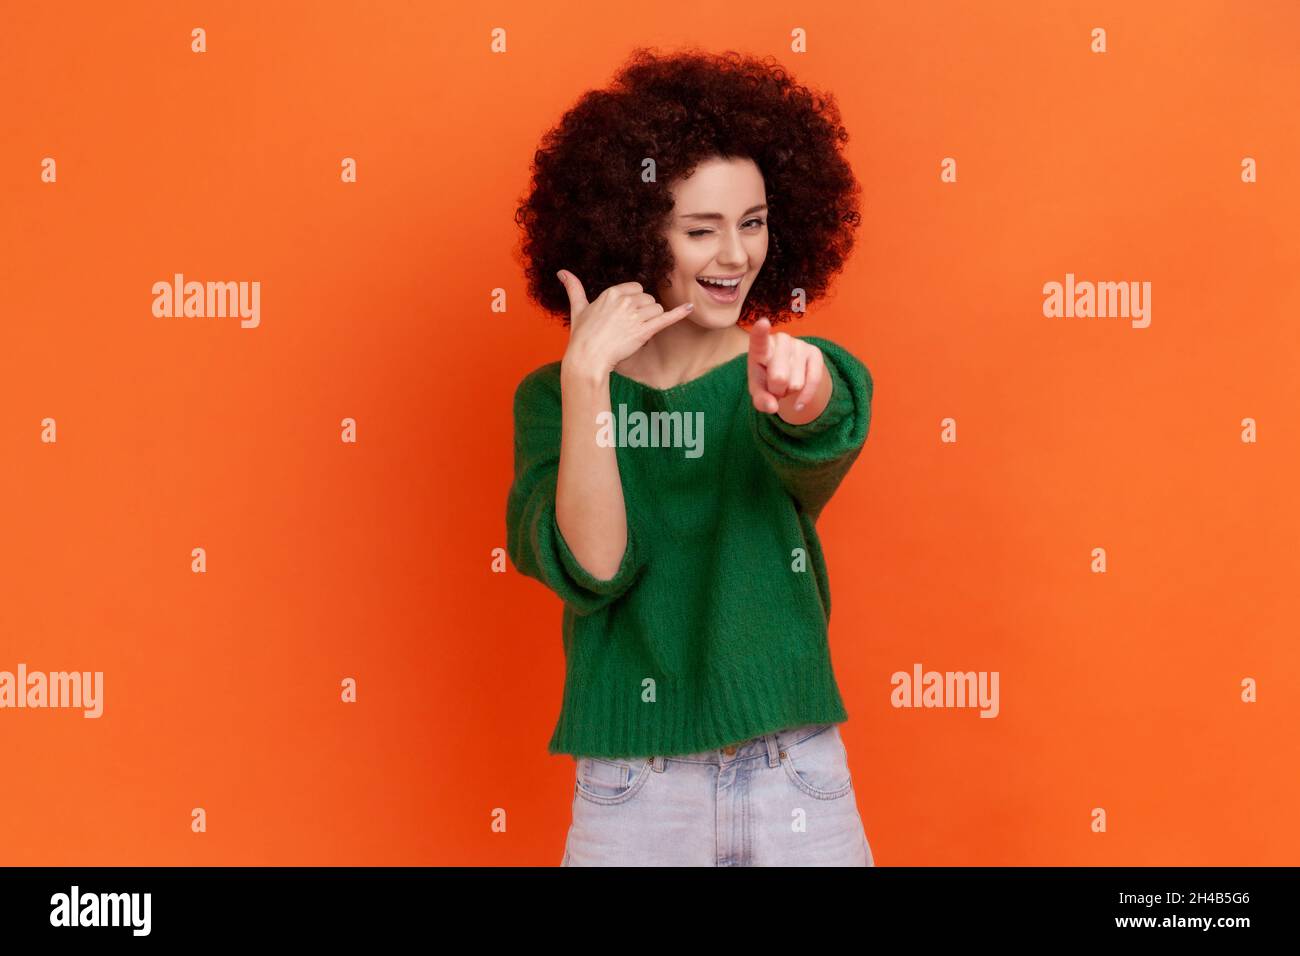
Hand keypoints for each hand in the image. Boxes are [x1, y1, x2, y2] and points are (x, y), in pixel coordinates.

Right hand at [557, 270, 693, 378]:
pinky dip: (679, 313)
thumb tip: (562, 272)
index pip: (636, 288)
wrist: (587, 358)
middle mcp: (625, 301)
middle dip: (643, 312)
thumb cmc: (582, 336)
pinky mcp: (644, 331)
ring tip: (636, 332)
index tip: (626, 314)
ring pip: (656, 309)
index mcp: (612, 293)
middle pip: (648, 299)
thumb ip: (573, 288)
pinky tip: (690, 307)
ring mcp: (635, 316)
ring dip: (651, 320)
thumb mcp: (578, 309)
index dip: (634, 301)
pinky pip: (666, 318)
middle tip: (628, 328)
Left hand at [747, 317, 829, 419]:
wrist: (786, 374)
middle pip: (779, 378)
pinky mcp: (815, 352)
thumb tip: (772, 407)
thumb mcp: (759, 391)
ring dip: (790, 391)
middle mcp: (780, 340)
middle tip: (774, 385)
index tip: (763, 323)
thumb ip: (761, 401)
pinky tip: (799, 402)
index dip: (761, 333)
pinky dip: (805, 397)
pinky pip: (814, 382)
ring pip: (796, 384)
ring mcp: (799, 344)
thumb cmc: (766, 379)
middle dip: (777, 390)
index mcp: (760, 347)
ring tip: (786, 383)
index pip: (759, 340)